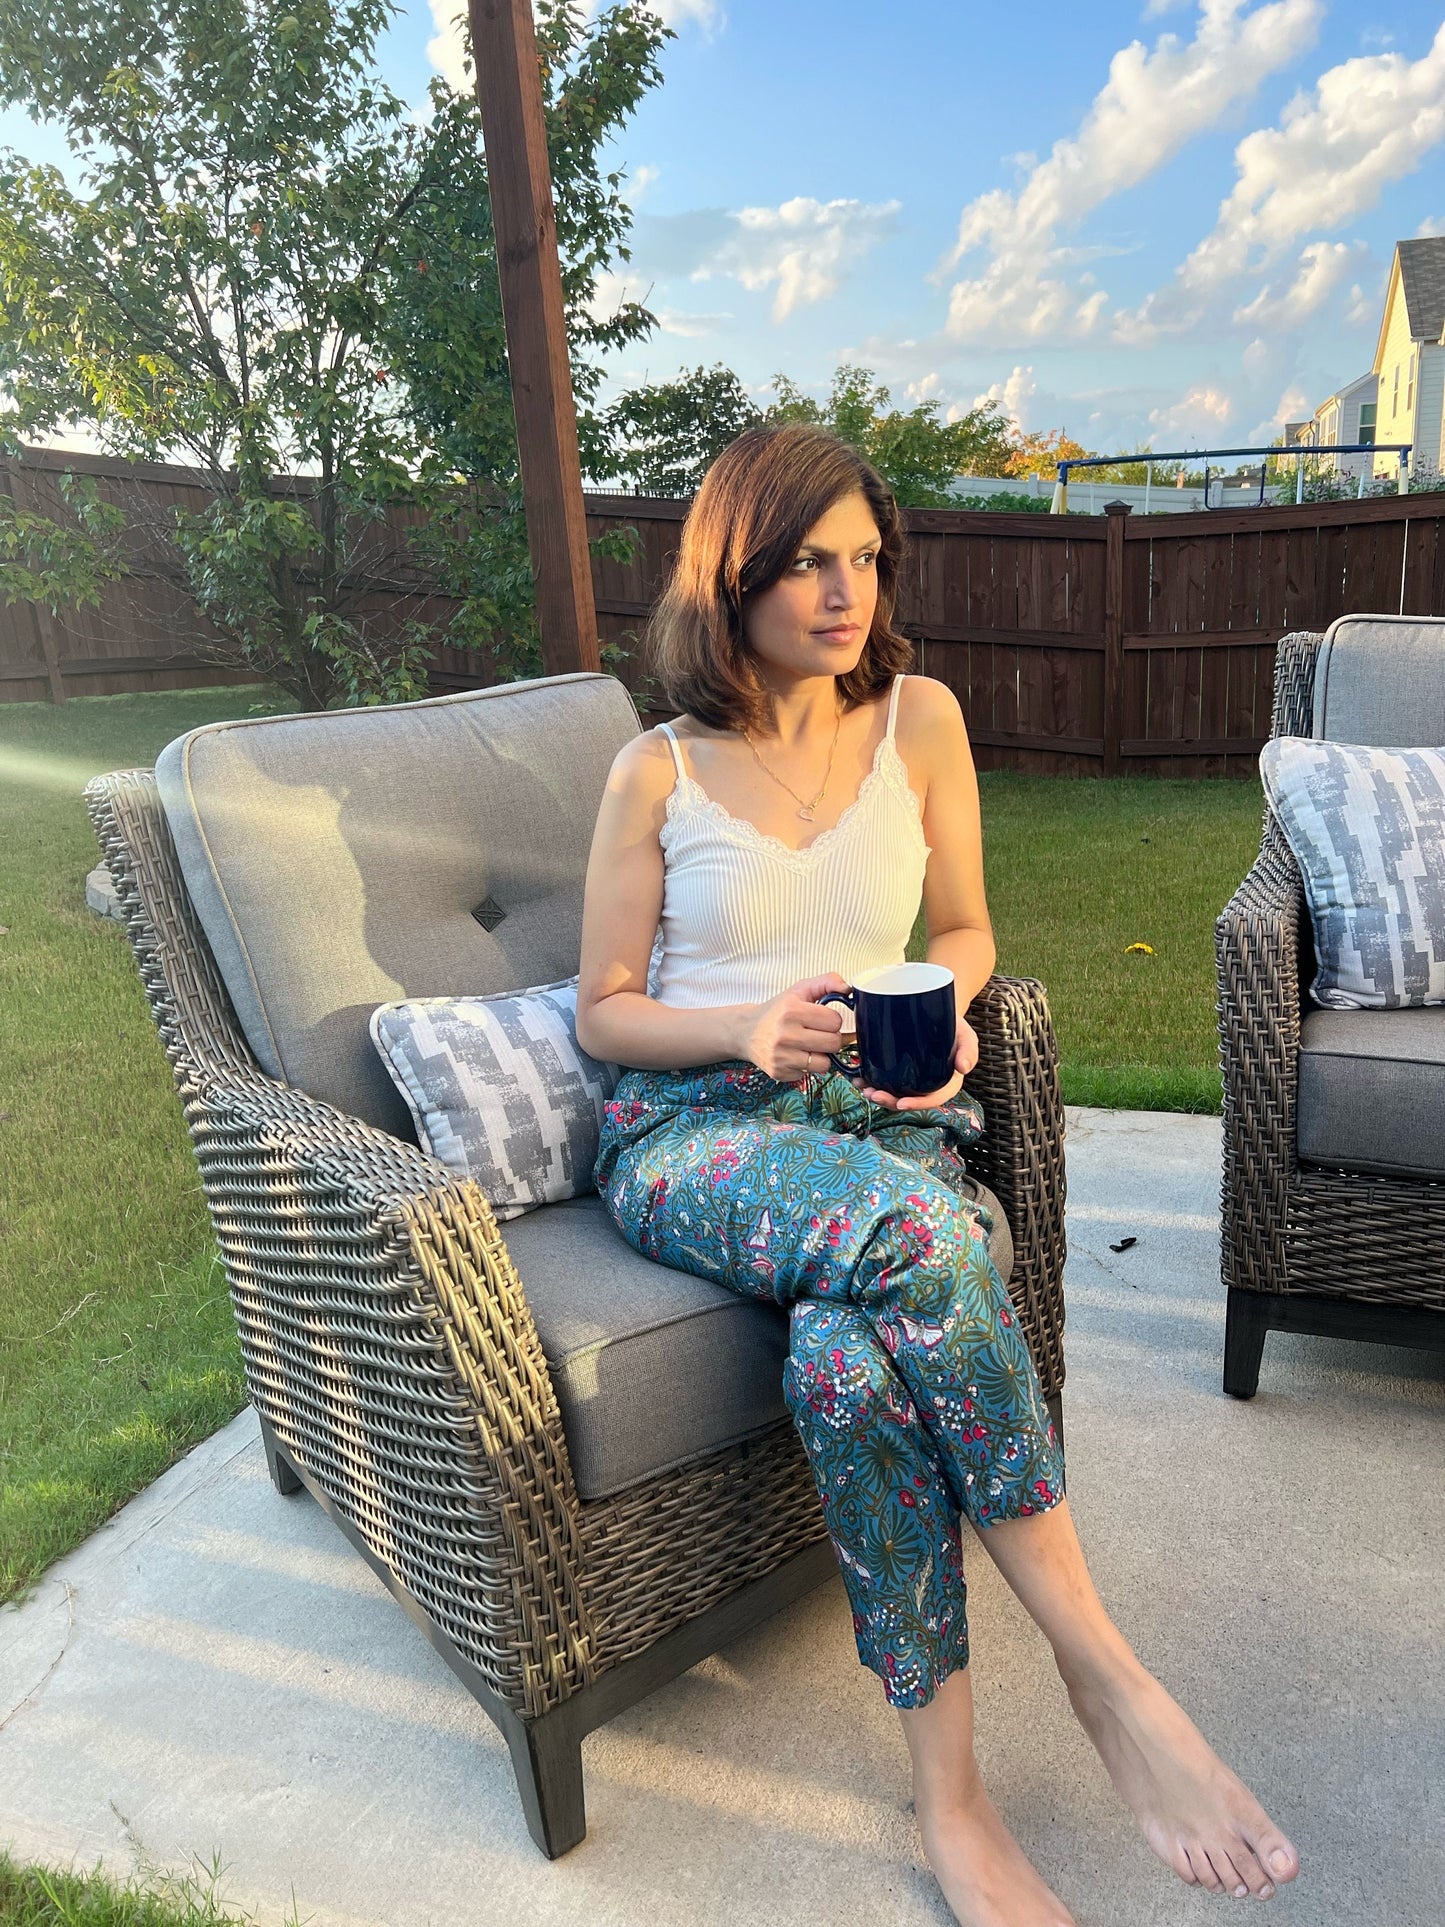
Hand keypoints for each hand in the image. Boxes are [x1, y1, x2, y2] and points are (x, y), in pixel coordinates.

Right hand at [736, 974, 847, 1081]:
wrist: (746, 1031)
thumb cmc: (777, 1010)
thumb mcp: (800, 990)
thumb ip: (827, 982)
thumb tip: (848, 988)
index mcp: (792, 1010)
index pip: (835, 1021)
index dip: (832, 1020)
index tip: (821, 1019)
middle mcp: (785, 1034)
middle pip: (834, 1043)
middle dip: (830, 1038)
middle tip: (817, 1033)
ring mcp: (781, 1056)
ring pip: (824, 1063)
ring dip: (820, 1055)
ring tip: (808, 1046)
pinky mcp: (779, 1072)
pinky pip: (808, 1074)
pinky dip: (805, 1067)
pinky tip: (794, 1055)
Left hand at [855, 1015, 979, 1111]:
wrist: (936, 1009)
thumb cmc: (954, 1026)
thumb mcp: (966, 1036)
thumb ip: (969, 1050)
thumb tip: (963, 1068)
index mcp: (946, 1083)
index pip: (933, 1099)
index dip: (917, 1104)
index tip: (900, 1103)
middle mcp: (927, 1084)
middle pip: (908, 1099)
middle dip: (889, 1101)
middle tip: (873, 1094)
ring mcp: (911, 1077)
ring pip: (893, 1092)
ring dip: (877, 1094)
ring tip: (863, 1087)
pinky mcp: (897, 1068)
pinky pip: (884, 1080)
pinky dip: (870, 1081)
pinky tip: (859, 1078)